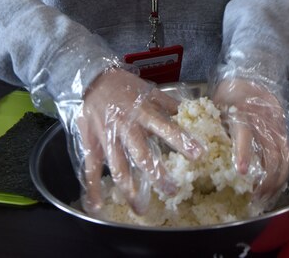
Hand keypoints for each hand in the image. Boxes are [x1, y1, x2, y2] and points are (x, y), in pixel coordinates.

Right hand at [73, 67, 203, 212]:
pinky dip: (92, 189)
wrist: (90, 80)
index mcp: (143, 113)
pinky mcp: (92, 145)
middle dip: (157, 175)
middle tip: (171, 191)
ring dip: (130, 189)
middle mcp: (126, 128)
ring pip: (118, 168)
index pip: (166, 128)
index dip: (182, 141)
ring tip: (140, 208)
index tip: (199, 155)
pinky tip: (97, 205)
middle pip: (142, 155)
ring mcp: (108, 139)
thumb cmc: (122, 86)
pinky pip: (91, 170)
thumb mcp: (148, 90)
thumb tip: (191, 111)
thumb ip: (168, 104)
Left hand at [212, 77, 288, 203]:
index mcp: (242, 111)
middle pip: (269, 153)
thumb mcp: (216, 105)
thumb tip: (199, 154)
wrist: (255, 75)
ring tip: (265, 197)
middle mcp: (263, 120)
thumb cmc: (230, 92)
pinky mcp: (285, 129)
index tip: (240, 171)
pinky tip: (277, 185)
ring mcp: (276, 125)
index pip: (245, 133)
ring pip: (282, 157)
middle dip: (263, 179)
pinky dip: (285, 172)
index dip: (243, 152)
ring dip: (275, 180)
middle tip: (253, 197)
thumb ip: (213, 128)